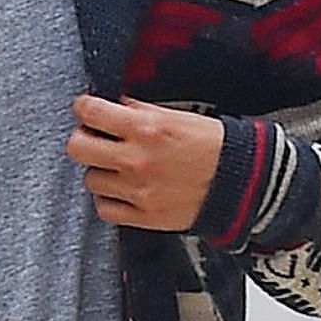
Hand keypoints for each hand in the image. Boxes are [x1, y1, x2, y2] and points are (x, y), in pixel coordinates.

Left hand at [67, 94, 224, 231]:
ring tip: (116, 166)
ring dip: (100, 170)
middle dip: (83, 138)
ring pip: (90, 179)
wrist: (243, 183)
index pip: (90, 112)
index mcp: (146, 128)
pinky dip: (109, 199)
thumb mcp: (177, 116)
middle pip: (77, 147)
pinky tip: (121, 189)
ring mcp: (139, 190)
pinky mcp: (145, 216)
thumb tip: (113, 105)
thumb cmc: (214, 146)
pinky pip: (105, 209)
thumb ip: (140, 110)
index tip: (87, 109)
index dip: (84, 107)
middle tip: (95, 138)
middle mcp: (137, 159)